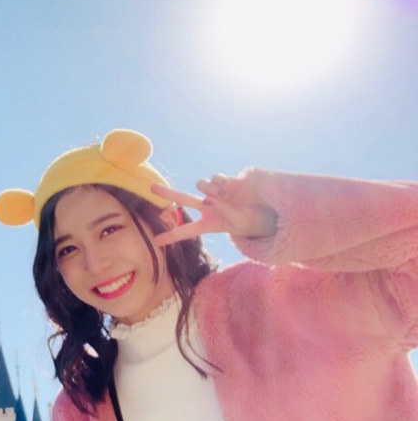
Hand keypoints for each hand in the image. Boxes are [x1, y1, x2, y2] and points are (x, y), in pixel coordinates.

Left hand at [151, 174, 277, 246]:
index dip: (171, 236)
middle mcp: (209, 207)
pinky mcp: (226, 182)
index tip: (156, 242)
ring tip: (223, 195)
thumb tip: (210, 194)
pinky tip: (229, 187)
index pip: (186, 231)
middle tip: (150, 187)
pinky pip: (215, 178)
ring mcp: (216, 193)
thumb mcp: (236, 222)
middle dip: (166, 193)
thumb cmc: (251, 223)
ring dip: (208, 189)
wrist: (269, 213)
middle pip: (183, 199)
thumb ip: (222, 209)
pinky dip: (219, 182)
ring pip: (200, 185)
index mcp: (209, 223)